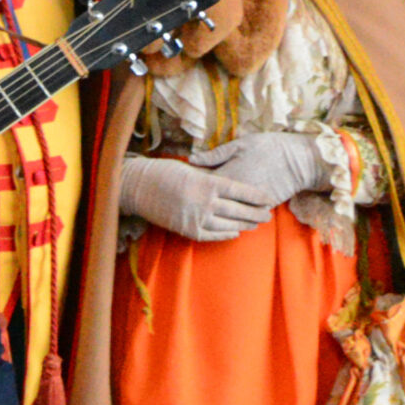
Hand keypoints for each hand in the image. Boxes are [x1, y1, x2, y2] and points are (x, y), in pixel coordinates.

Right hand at [119, 156, 270, 241]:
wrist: (136, 187)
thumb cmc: (163, 172)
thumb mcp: (191, 170)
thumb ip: (211, 177)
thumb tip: (230, 183)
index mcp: (207, 183)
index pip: (240, 191)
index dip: (256, 196)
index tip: (269, 198)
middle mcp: (204, 202)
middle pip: (238, 210)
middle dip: (255, 213)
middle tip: (268, 215)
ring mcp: (195, 217)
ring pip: (227, 224)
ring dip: (243, 225)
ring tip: (254, 225)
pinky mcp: (186, 229)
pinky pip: (211, 235)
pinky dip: (224, 234)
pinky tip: (233, 232)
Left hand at [188, 132, 332, 210]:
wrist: (301, 161)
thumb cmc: (269, 148)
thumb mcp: (241, 144)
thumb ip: (215, 155)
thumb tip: (191, 159)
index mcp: (226, 176)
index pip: (200, 184)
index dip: (191, 184)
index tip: (184, 182)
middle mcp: (235, 194)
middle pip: (210, 202)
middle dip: (200, 201)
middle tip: (189, 198)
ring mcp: (248, 204)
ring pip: (225, 214)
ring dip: (215, 212)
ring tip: (204, 209)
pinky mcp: (260, 209)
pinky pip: (242, 218)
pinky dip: (233, 218)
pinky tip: (225, 217)